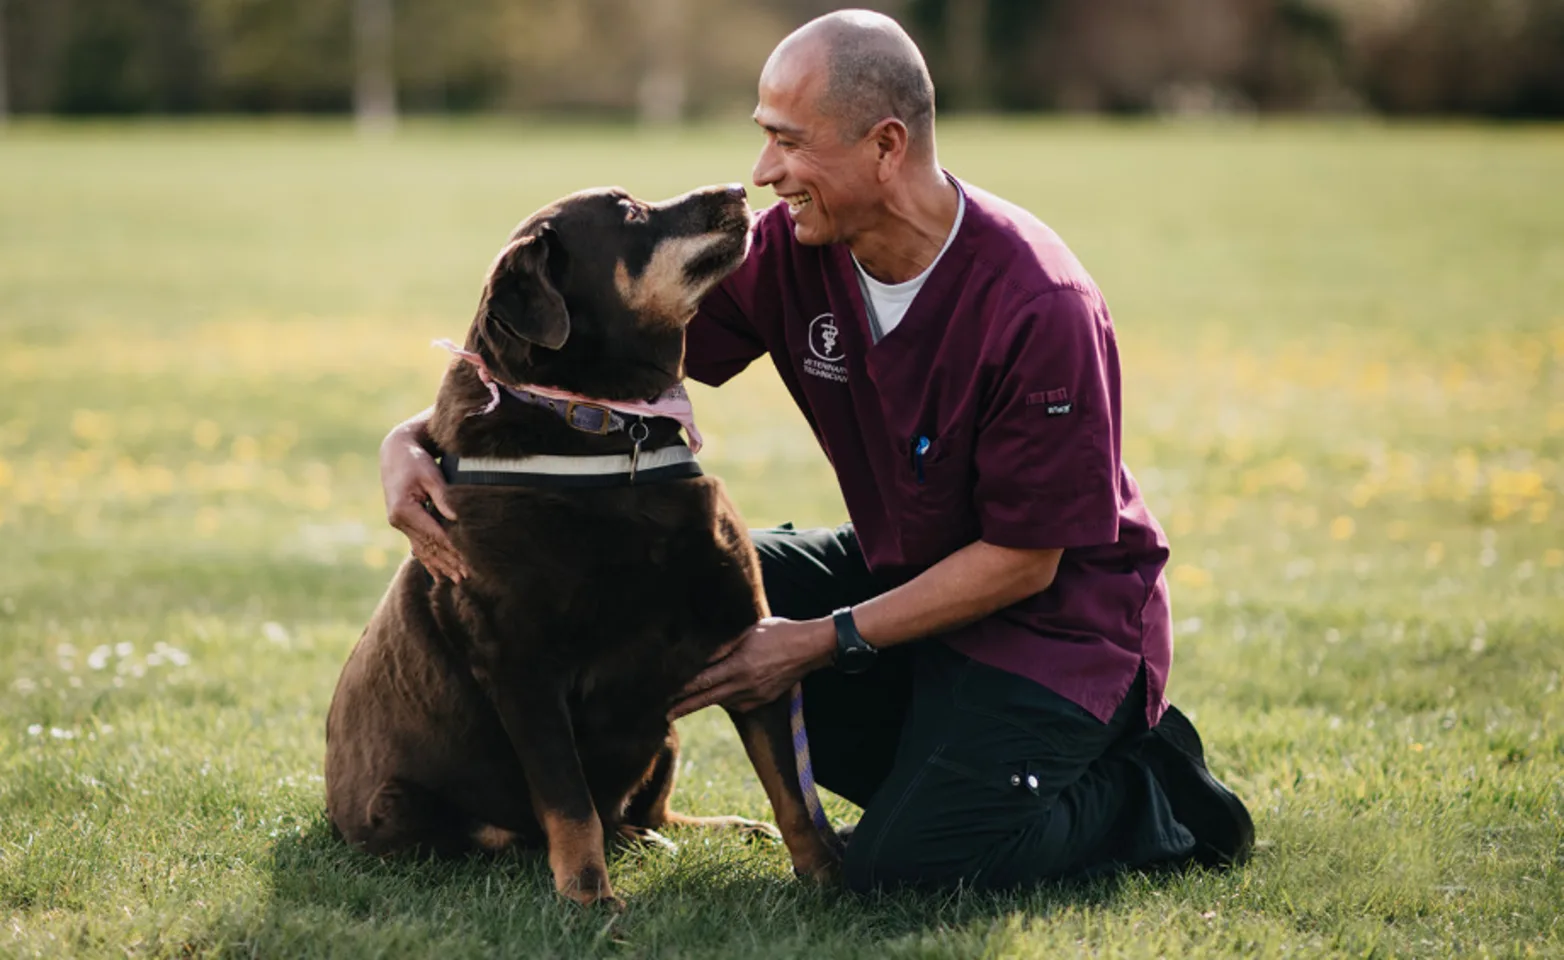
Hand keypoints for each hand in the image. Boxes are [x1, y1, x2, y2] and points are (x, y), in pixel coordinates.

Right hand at [380, 426, 467, 581]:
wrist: (396, 452)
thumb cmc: (415, 461)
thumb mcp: (431, 475)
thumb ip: (443, 498)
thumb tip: (456, 518)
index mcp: (404, 510)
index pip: (434, 535)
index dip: (451, 549)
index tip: (466, 561)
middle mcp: (399, 520)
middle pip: (428, 546)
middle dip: (447, 562)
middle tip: (465, 577)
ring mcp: (399, 523)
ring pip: (422, 549)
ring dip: (439, 565)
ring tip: (455, 580)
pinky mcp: (402, 522)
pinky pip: (417, 545)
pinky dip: (428, 559)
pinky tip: (436, 574)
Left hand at [668, 617, 836, 719]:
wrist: (810, 648)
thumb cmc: (778, 633)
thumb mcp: (748, 632)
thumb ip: (723, 647)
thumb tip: (701, 657)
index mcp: (739, 666)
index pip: (703, 681)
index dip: (682, 689)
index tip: (665, 694)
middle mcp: (745, 685)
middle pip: (707, 699)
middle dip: (684, 707)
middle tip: (664, 715)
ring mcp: (754, 696)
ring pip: (722, 702)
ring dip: (704, 702)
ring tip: (684, 703)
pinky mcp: (762, 700)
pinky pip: (737, 703)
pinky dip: (726, 698)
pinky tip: (720, 692)